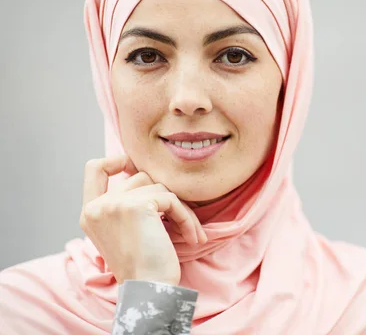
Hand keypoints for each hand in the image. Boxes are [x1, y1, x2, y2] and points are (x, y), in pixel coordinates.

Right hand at [80, 155, 205, 284]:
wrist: (148, 289)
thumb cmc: (142, 266)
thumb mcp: (123, 231)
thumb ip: (124, 204)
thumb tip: (145, 176)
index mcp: (89, 213)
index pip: (93, 168)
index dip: (116, 160)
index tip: (134, 166)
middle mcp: (97, 206)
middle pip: (139, 177)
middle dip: (164, 196)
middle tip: (181, 220)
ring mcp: (115, 204)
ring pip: (159, 187)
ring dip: (180, 209)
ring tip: (189, 232)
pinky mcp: (137, 206)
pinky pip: (172, 199)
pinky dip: (187, 218)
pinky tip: (193, 237)